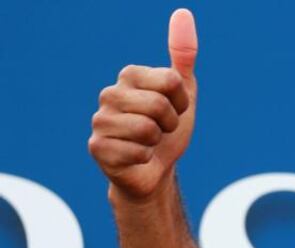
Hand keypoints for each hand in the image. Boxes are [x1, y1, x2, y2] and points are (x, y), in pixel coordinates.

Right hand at [89, 9, 198, 199]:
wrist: (156, 170)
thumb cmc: (167, 129)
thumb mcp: (183, 91)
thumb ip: (183, 54)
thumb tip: (182, 13)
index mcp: (129, 76)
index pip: (171, 81)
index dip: (181, 102)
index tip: (175, 110)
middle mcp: (109, 94)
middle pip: (159, 105)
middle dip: (171, 123)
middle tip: (162, 130)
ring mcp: (100, 121)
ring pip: (148, 129)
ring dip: (157, 142)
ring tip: (149, 142)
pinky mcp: (97, 148)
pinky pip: (136, 151)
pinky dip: (145, 158)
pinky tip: (137, 157)